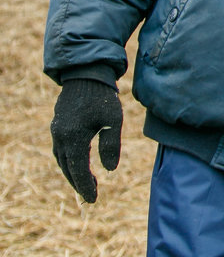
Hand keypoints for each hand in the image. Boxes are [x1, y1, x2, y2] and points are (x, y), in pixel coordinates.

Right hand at [50, 79, 121, 202]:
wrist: (86, 76)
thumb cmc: (102, 98)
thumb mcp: (113, 120)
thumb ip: (111, 145)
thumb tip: (110, 170)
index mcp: (73, 138)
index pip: (78, 170)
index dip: (85, 186)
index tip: (92, 200)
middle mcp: (61, 137)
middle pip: (68, 168)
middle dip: (78, 183)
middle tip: (90, 195)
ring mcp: (57, 131)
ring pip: (62, 160)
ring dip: (73, 173)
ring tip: (88, 182)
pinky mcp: (58, 126)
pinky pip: (61, 150)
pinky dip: (69, 161)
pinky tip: (79, 163)